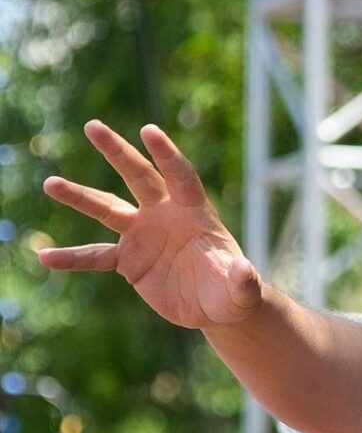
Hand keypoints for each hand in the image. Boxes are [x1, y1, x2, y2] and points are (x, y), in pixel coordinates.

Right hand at [38, 120, 261, 329]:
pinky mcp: (130, 259)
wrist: (216, 305)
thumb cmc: (234, 292)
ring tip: (50, 183)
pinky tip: (45, 257)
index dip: (167, 155)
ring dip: (80, 197)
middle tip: (92, 126)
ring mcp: (144, 235)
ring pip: (108, 209)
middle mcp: (165, 215)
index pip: (181, 177)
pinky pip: (96, 256)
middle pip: (139, 176)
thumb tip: (246, 273)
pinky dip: (72, 258)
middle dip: (118, 152)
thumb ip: (243, 279)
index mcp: (195, 212)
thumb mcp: (241, 289)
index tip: (149, 131)